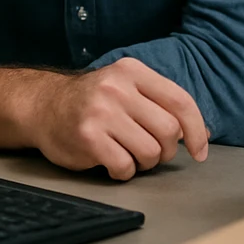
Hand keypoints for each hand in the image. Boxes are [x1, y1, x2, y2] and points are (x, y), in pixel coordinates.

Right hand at [14, 58, 209, 180]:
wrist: (42, 106)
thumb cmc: (93, 102)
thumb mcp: (127, 88)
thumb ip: (161, 104)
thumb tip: (202, 132)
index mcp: (133, 71)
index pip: (180, 100)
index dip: (196, 129)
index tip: (200, 151)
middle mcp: (117, 88)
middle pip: (168, 130)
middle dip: (167, 150)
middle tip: (154, 153)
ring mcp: (101, 112)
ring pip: (150, 151)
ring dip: (146, 163)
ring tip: (131, 156)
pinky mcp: (87, 137)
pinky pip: (124, 166)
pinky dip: (124, 172)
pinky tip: (113, 163)